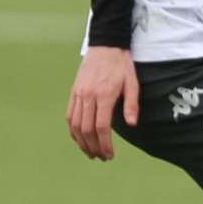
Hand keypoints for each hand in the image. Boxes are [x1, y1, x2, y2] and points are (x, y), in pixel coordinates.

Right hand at [66, 46, 139, 160]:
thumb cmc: (122, 65)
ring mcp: (78, 94)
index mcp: (104, 95)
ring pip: (74, 124)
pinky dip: (73, 130)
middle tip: (101, 158)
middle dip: (93, 147)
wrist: (105, 46)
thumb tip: (132, 124)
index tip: (109, 155)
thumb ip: (131, 104)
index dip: (104, 144)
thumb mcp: (133, 83)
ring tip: (90, 153)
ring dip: (81, 142)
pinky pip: (69, 115)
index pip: (101, 127)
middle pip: (86, 129)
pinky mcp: (73, 92)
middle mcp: (88, 96)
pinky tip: (80, 139)